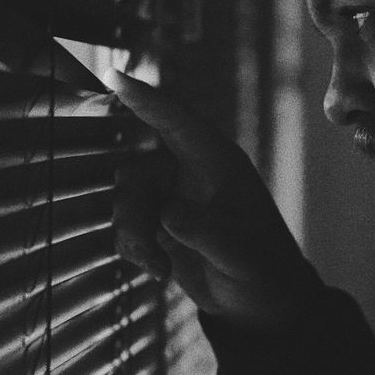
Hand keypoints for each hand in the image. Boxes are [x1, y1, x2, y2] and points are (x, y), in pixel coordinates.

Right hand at [107, 70, 321, 332]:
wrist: (260, 301)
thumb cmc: (262, 268)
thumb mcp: (240, 254)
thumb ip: (206, 232)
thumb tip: (169, 213)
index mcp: (219, 163)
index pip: (178, 121)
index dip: (146, 98)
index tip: (113, 73)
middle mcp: (191, 172)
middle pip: (137, 171)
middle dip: (134, 212)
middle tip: (152, 251)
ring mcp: (173, 196)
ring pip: (127, 200)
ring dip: (134, 236)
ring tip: (160, 268)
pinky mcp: (160, 223)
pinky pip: (127, 226)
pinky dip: (135, 250)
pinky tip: (160, 271)